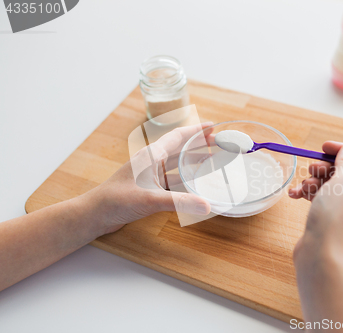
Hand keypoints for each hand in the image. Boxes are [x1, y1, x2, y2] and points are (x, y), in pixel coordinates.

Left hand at [82, 122, 213, 235]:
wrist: (95, 214)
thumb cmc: (116, 200)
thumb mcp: (150, 199)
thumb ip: (180, 202)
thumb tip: (206, 206)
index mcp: (151, 155)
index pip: (178, 136)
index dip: (196, 130)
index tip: (213, 126)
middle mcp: (151, 161)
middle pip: (180, 148)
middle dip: (199, 145)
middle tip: (219, 144)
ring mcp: (149, 175)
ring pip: (176, 164)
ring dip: (193, 161)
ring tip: (212, 161)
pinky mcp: (148, 187)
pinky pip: (172, 179)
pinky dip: (185, 179)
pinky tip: (195, 184)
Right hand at [290, 141, 342, 263]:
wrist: (323, 255)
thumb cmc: (336, 216)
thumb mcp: (342, 181)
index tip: (324, 147)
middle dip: (325, 168)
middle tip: (311, 168)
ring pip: (331, 186)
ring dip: (314, 182)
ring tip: (302, 186)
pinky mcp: (334, 220)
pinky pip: (324, 200)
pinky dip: (310, 195)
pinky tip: (295, 195)